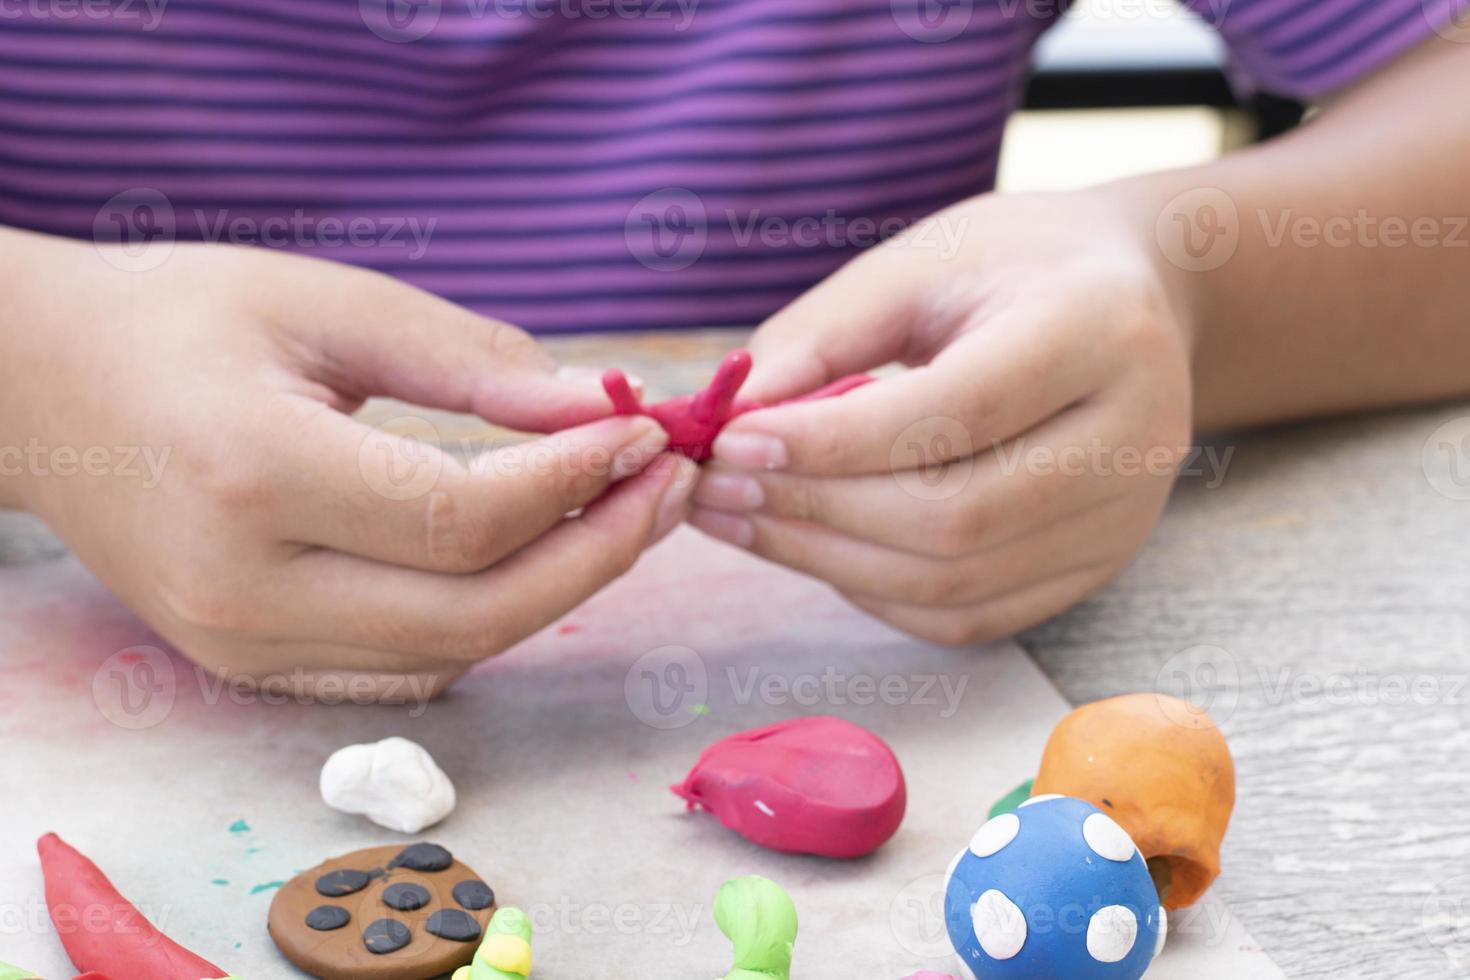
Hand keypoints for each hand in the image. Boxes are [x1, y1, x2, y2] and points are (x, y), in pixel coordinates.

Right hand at [0, 229, 694, 697]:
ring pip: (452, 653)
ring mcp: (241, 644)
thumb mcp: (325, 303)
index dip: (578, 483)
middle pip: (476, 614)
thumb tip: (597, 412)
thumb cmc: (179, 320)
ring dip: (559, 590)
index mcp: (252, 473)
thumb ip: (469, 361)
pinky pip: (406, 668)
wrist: (41, 391)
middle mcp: (244, 586)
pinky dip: (489, 618)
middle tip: (670, 486)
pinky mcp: (249, 665)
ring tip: (623, 511)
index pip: (465, 518)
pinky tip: (537, 554)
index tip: (647, 431)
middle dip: (600, 554)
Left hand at [689, 191, 1192, 644]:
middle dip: (815, 510)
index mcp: (1098, 328)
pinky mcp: (1097, 568)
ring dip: (828, 561)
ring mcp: (1124, 518)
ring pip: (956, 581)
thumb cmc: (1012, 267)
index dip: (831, 441)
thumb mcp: (920, 262)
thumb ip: (825, 335)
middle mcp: (1136, 436)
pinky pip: (970, 617)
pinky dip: (876, 595)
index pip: (954, 413)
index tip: (732, 442)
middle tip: (716, 490)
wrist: (1133, 300)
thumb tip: (733, 421)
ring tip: (742, 519)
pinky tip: (818, 548)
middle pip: (956, 515)